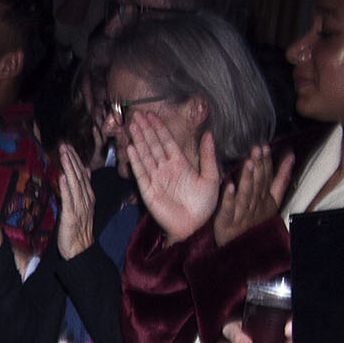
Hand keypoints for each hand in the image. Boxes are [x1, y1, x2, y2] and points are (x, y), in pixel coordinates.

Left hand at [54, 144, 95, 257]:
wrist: (80, 249)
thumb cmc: (78, 229)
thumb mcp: (82, 205)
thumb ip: (83, 188)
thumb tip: (85, 171)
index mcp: (88, 196)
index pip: (82, 174)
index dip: (75, 160)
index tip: (69, 147)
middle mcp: (86, 199)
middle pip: (79, 175)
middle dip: (72, 159)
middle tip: (65, 145)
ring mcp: (80, 207)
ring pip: (75, 183)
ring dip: (70, 167)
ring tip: (65, 154)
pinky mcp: (71, 216)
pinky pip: (69, 199)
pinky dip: (66, 187)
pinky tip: (63, 177)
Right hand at [127, 116, 221, 243]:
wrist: (194, 227)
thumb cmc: (204, 205)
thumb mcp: (211, 176)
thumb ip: (208, 155)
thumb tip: (208, 133)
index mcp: (181, 164)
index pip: (167, 141)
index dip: (159, 128)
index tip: (152, 115)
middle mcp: (166, 169)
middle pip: (153, 145)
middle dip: (145, 130)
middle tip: (137, 115)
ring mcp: (156, 179)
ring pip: (145, 155)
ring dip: (139, 140)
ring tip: (132, 126)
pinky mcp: (148, 191)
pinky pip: (140, 173)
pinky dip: (136, 161)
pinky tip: (131, 147)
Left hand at [212, 144, 293, 247]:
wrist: (244, 250)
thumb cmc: (256, 221)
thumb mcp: (273, 201)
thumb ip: (281, 178)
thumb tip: (291, 155)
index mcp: (266, 199)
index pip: (267, 177)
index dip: (267, 162)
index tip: (265, 146)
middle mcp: (255, 205)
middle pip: (258, 184)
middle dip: (259, 166)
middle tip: (257, 148)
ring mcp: (241, 215)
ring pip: (246, 195)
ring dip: (247, 178)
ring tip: (248, 162)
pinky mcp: (226, 223)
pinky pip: (227, 209)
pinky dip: (229, 198)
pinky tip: (228, 185)